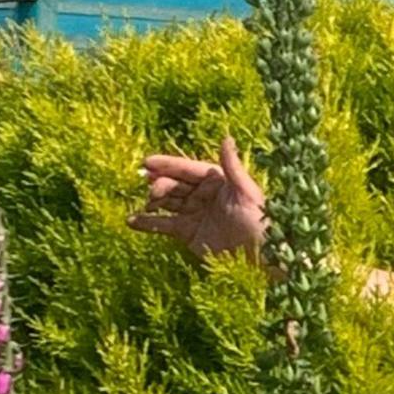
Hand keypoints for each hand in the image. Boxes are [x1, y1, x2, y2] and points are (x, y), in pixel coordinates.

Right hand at [131, 135, 266, 259]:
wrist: (261, 256)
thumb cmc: (259, 220)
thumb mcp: (246, 191)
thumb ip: (232, 166)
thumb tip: (226, 137)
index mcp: (216, 180)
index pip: (187, 169)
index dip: (167, 165)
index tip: (147, 162)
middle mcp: (202, 194)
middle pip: (174, 185)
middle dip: (160, 186)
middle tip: (152, 191)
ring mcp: (193, 213)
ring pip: (166, 203)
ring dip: (152, 202)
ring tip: (145, 205)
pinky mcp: (187, 233)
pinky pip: (163, 225)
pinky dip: (148, 223)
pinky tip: (131, 221)